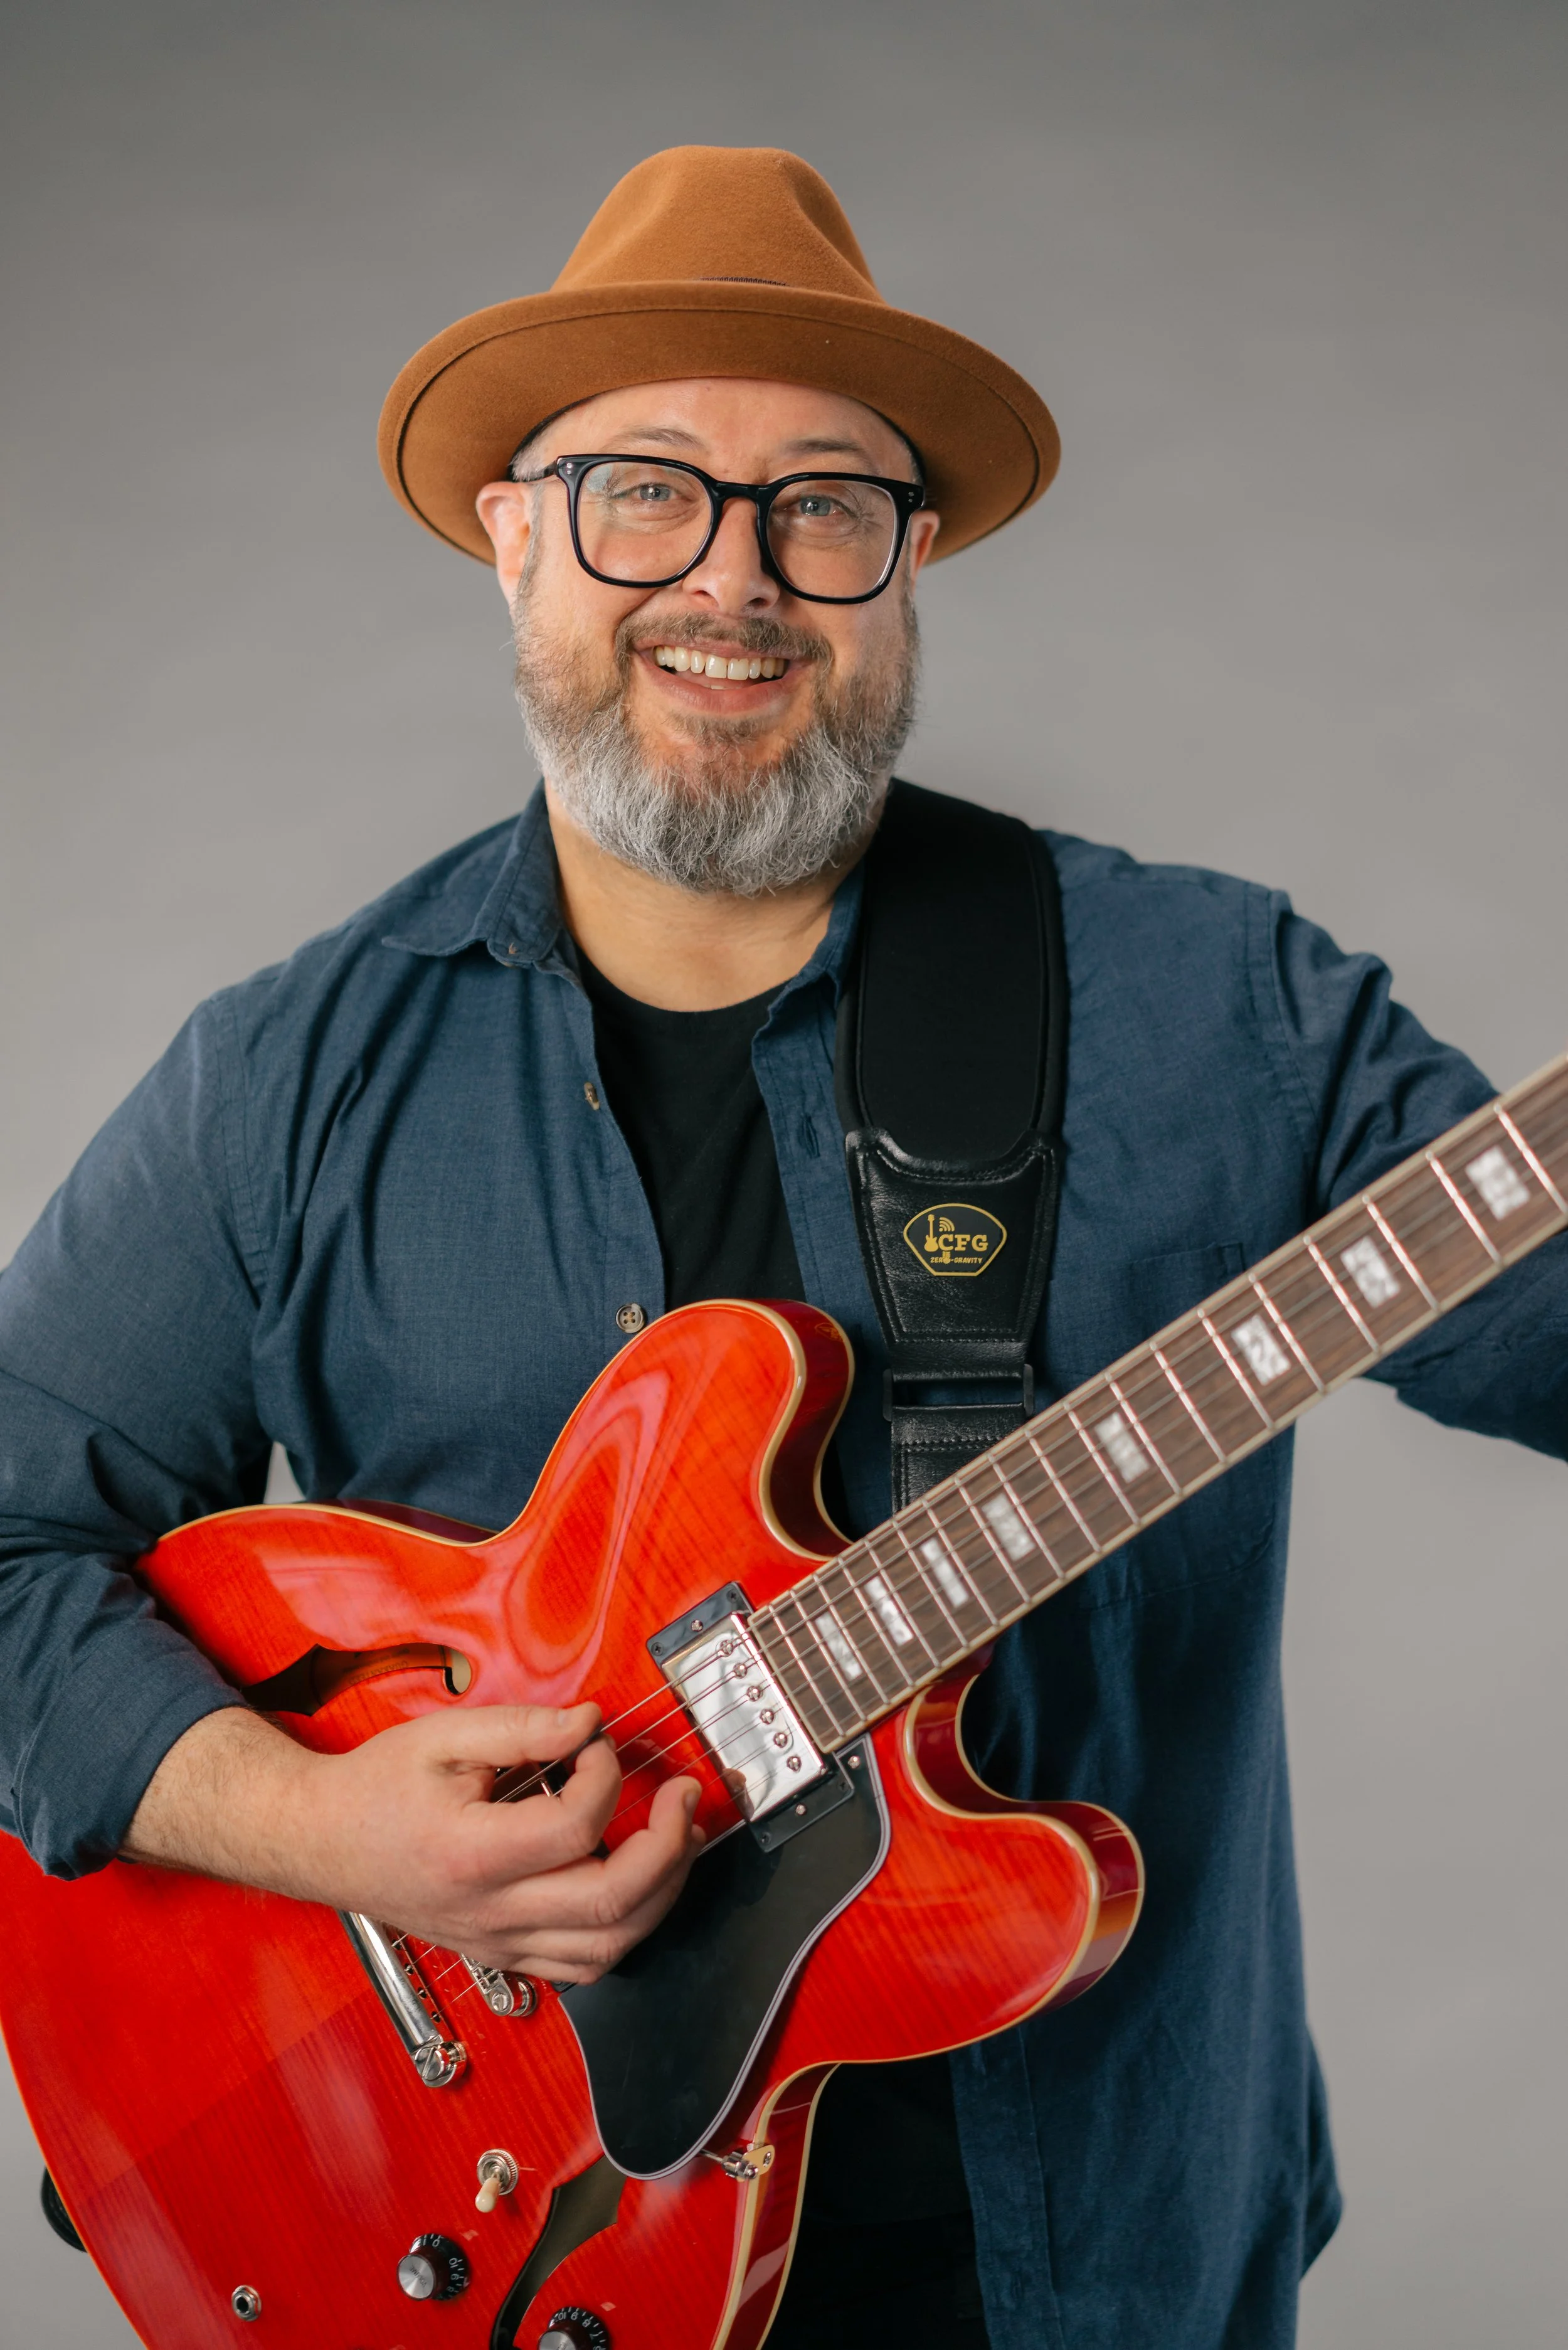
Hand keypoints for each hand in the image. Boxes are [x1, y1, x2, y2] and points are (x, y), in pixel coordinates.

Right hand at [124, 1702, 702, 1983]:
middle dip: (669, 1848)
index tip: (599, 1740)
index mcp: (472, 1854)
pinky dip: (627, 1932)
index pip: (576, 1825)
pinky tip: (640, 1886)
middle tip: (684, 1797)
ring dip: (662, 1896)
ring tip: (680, 1841)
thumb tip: (591, 1722)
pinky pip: (583, 1968)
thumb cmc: (377, 1787)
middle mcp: (491, 1912)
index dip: (607, 1774)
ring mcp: (499, 1943)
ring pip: (608, 1949)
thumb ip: (523, 1727)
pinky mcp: (503, 1954)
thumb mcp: (444, 1737)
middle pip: (612, 1905)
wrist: (321, 1841)